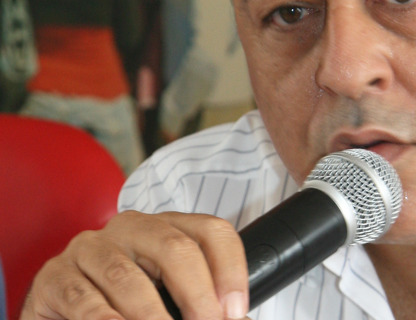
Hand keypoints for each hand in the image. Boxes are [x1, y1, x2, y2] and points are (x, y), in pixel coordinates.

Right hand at [21, 211, 249, 319]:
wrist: (62, 312)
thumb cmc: (124, 304)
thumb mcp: (166, 294)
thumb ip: (197, 303)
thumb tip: (237, 319)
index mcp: (165, 228)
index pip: (211, 231)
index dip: (230, 270)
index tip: (235, 311)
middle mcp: (130, 228)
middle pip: (175, 248)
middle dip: (197, 294)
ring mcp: (89, 248)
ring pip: (127, 276)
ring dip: (150, 314)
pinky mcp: (55, 276)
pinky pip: (82, 298)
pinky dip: (105, 319)